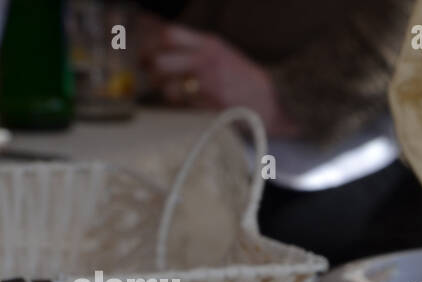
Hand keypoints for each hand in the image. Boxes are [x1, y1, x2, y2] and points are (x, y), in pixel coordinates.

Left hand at [139, 21, 297, 136]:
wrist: (273, 101)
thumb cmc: (245, 78)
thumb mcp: (223, 52)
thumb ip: (195, 47)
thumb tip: (162, 44)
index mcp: (210, 44)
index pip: (168, 35)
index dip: (152, 43)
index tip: (148, 51)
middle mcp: (207, 62)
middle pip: (160, 61)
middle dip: (152, 70)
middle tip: (153, 74)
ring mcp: (209, 86)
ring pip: (167, 87)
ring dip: (165, 90)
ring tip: (171, 90)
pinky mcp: (211, 106)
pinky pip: (182, 105)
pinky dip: (179, 104)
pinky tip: (186, 102)